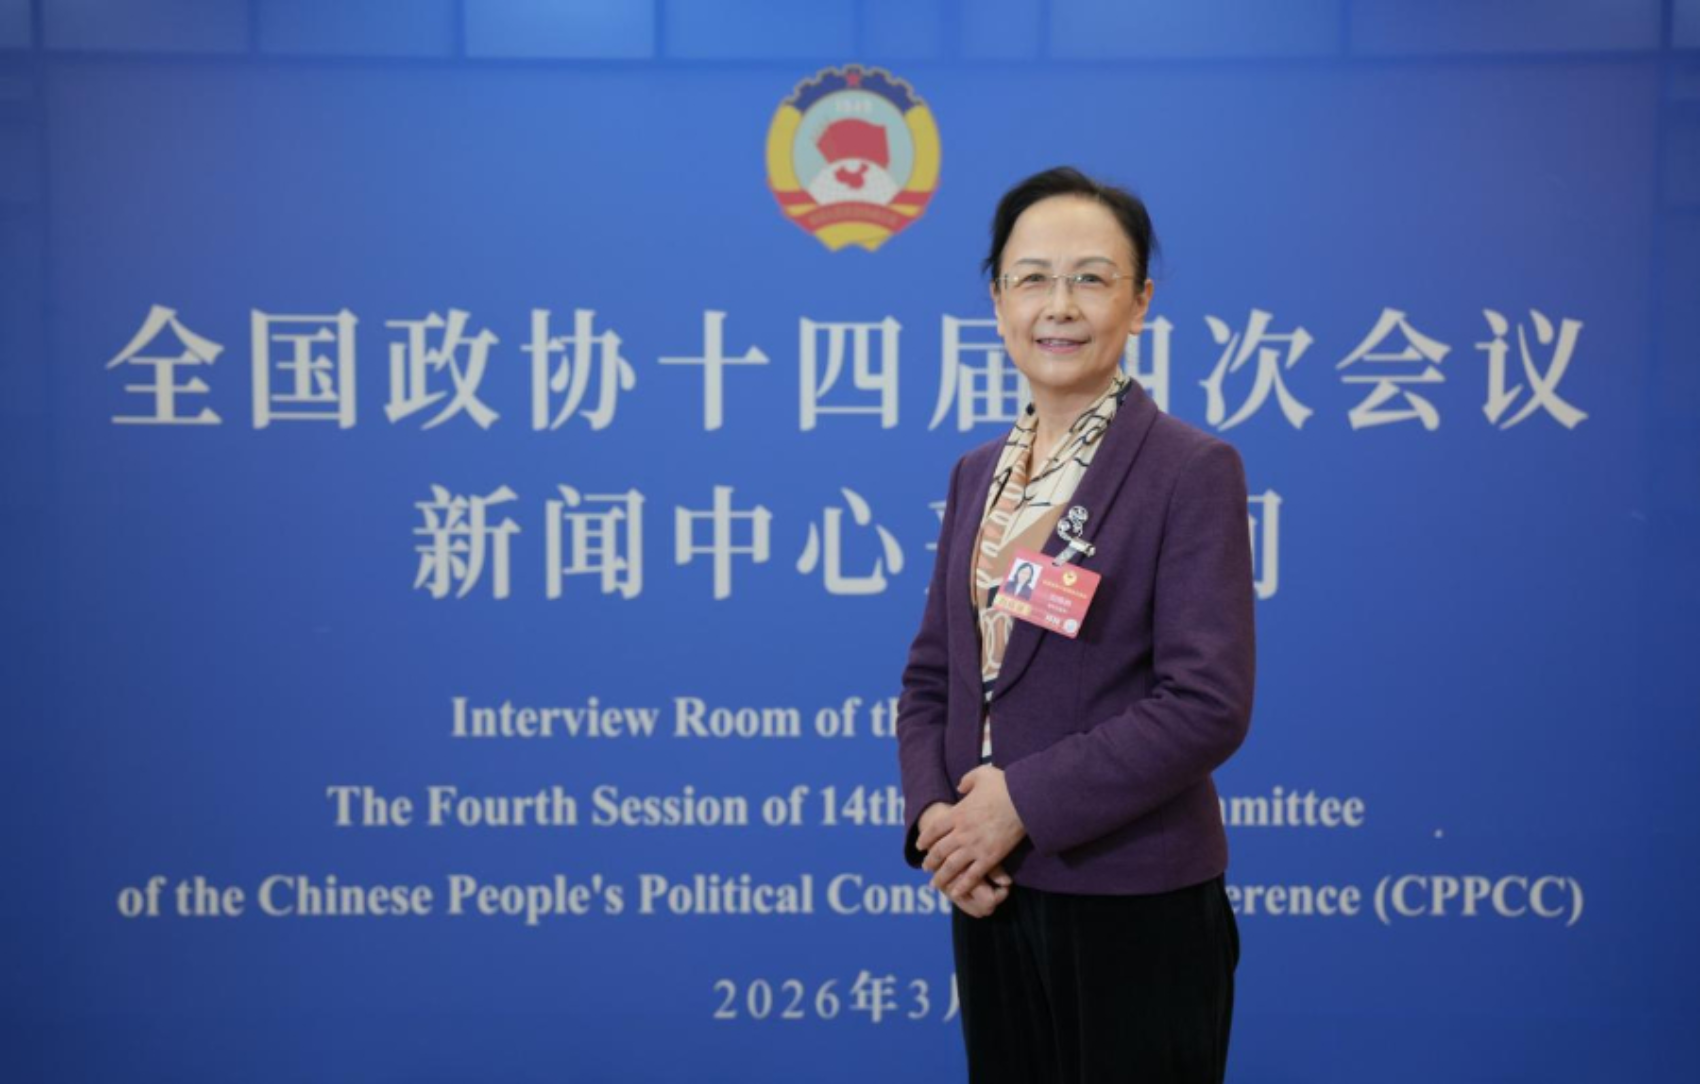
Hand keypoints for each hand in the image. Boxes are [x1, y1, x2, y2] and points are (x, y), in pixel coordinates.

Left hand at [921, 767, 1026, 903]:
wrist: (1025, 801)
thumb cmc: (1005, 786)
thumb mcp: (981, 775)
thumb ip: (967, 780)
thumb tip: (960, 787)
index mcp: (958, 813)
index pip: (934, 830)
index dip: (925, 839)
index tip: (920, 846)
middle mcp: (962, 832)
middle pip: (939, 851)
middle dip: (930, 861)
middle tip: (925, 867)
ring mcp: (975, 847)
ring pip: (951, 866)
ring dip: (941, 876)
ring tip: (936, 884)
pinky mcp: (990, 858)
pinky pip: (973, 875)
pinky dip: (963, 885)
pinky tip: (957, 892)